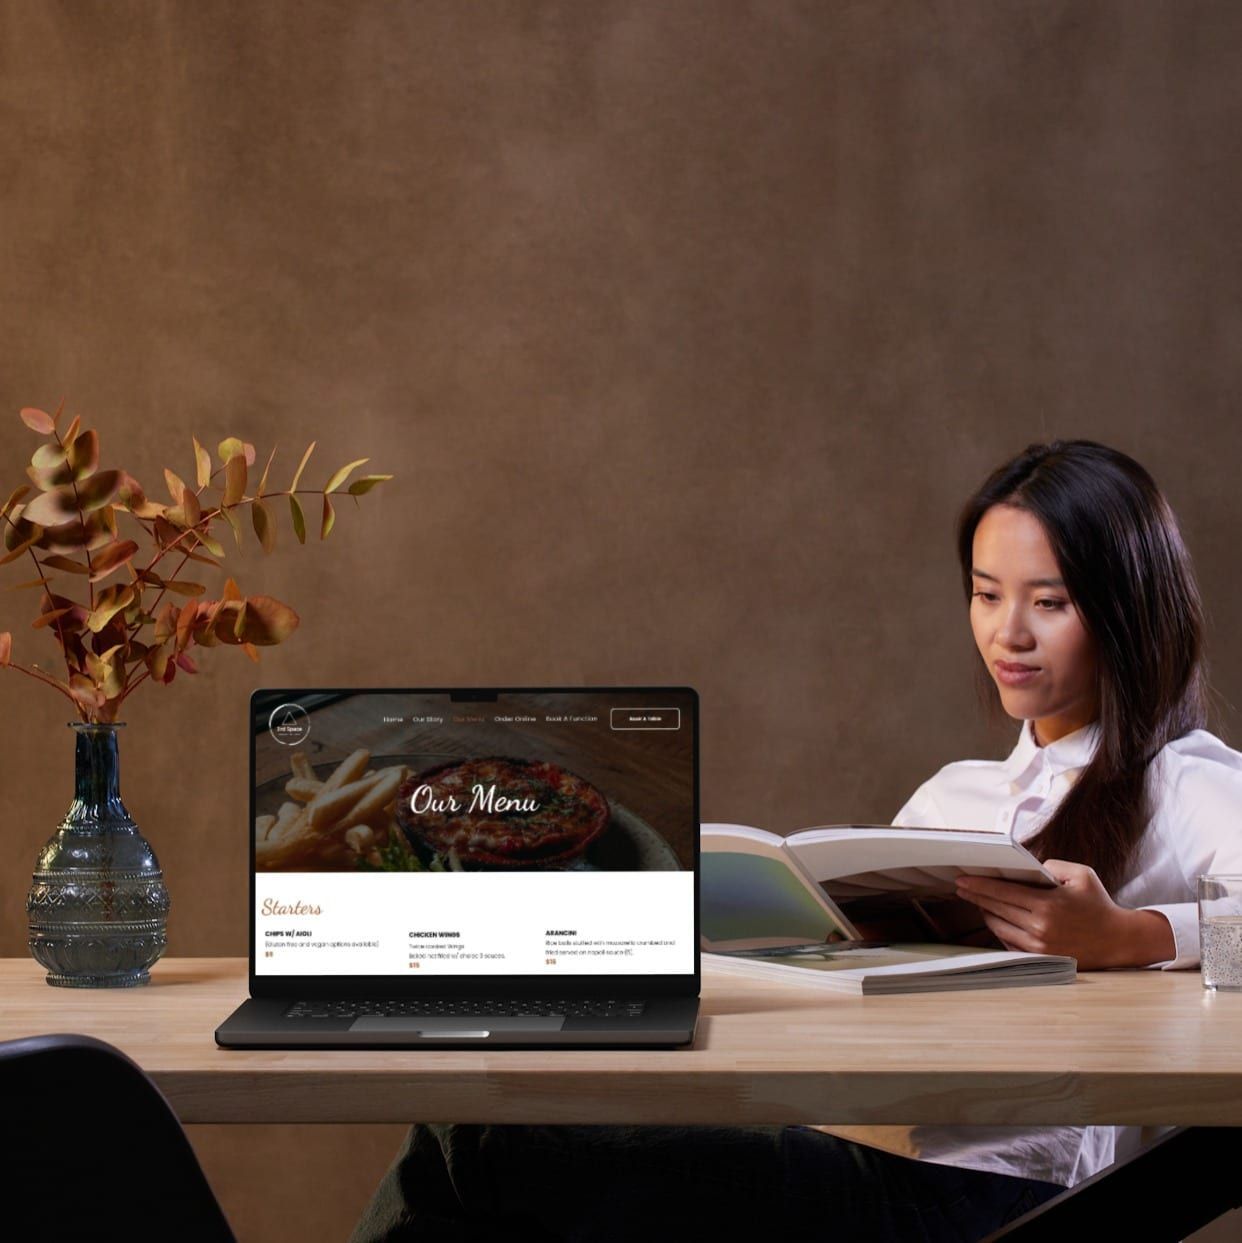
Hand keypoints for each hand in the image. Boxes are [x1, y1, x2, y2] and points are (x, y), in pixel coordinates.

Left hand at [954, 859, 1172, 968]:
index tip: (962, 879)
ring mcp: (1039, 948)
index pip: (1002, 892)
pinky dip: (1000, 929)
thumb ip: (1051, 865)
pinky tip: (996, 918)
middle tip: (961, 887)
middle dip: (975, 896)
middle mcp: (1040, 929)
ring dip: (986, 913)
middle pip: (995, 909)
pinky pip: (1009, 943)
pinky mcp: (1040, 959)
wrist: (1119, 941)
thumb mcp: (1080, 875)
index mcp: (1048, 906)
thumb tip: (1025, 867)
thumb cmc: (1098, 904)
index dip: (979, 885)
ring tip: (978, 900)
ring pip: (998, 928)